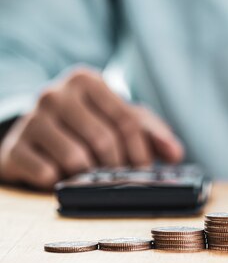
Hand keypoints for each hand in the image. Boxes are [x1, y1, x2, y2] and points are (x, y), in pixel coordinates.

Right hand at [0, 68, 183, 189]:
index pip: (125, 119)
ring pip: (76, 159)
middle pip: (103, 140)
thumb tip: (176, 154)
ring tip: (93, 175)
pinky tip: (64, 177)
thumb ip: (153, 132)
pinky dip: (62, 182)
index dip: (141, 150)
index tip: (145, 169)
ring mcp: (31, 120)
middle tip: (122, 176)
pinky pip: (47, 174)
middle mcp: (55, 94)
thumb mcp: (121, 118)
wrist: (36, 132)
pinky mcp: (13, 148)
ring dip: (91, 176)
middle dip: (118, 165)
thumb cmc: (88, 122)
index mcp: (86, 80)